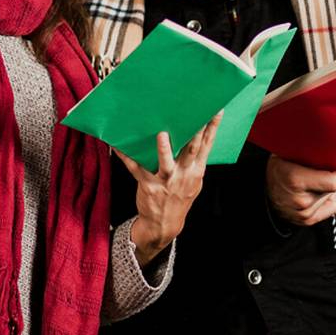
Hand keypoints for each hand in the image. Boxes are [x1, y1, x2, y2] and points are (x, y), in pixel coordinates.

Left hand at [117, 112, 221, 265]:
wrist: (164, 224)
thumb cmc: (179, 196)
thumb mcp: (194, 181)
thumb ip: (194, 161)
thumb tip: (194, 134)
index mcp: (196, 171)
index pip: (207, 146)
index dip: (213, 128)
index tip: (216, 110)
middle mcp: (184, 175)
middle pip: (191, 150)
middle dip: (194, 132)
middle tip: (196, 115)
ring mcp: (166, 181)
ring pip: (166, 163)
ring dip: (164, 149)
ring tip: (162, 135)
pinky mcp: (149, 185)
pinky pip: (136, 169)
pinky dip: (127, 157)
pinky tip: (119, 145)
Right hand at [266, 156, 335, 225]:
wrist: (262, 192)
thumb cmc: (278, 169)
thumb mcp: (287, 153)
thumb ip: (309, 150)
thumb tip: (332, 143)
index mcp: (295, 178)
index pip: (334, 181)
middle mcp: (300, 199)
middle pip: (334, 187)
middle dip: (334, 177)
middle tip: (325, 168)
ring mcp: (303, 213)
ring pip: (333, 196)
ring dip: (328, 189)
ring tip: (313, 181)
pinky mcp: (307, 221)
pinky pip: (332, 207)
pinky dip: (327, 200)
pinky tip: (314, 193)